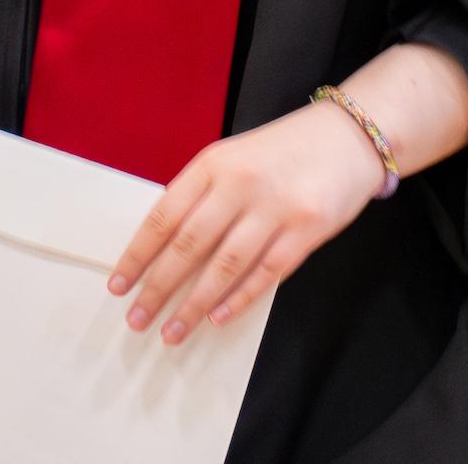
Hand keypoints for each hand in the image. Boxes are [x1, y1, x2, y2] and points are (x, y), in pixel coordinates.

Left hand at [107, 101, 383, 346]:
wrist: (349, 135)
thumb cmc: (282, 151)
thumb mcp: (233, 157)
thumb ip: (202, 194)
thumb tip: (165, 246)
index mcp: (213, 164)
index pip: (164, 216)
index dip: (138, 255)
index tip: (118, 286)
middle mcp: (240, 185)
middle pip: (189, 246)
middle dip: (158, 287)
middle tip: (137, 319)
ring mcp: (275, 208)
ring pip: (224, 267)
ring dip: (194, 304)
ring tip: (171, 331)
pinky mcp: (307, 230)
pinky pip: (267, 273)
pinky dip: (239, 299)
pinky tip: (217, 318)